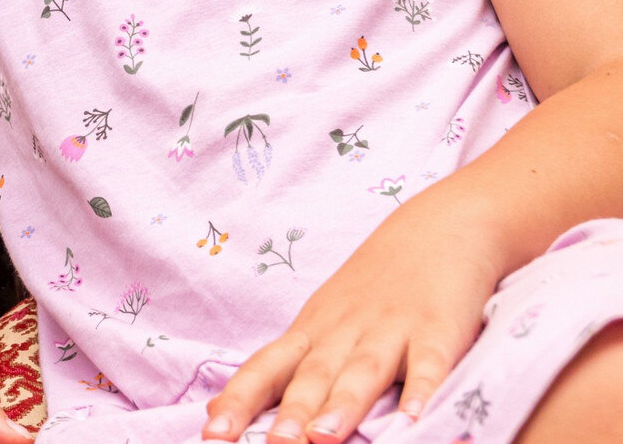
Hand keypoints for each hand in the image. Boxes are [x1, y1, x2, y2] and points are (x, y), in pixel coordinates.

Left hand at [202, 195, 501, 443]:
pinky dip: (423, 389)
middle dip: (291, 412)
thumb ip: (291, 367)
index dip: (239, 399)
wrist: (436, 227)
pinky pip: (429, 362)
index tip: (212, 433)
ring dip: (342, 404)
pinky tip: (416, 418)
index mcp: (311, 332)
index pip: (266, 368)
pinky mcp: (438, 329)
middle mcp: (343, 331)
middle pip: (312, 375)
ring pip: (363, 370)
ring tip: (323, 437)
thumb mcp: (326, 320)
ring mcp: (390, 329)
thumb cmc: (373, 286)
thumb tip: (232, 407)